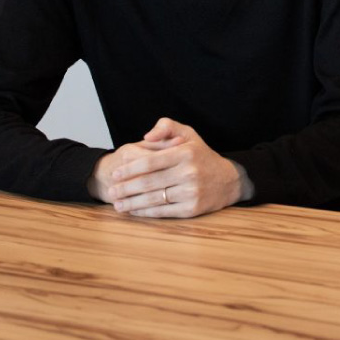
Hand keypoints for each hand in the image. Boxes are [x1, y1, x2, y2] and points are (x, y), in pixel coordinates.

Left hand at [98, 118, 243, 218]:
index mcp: (185, 153)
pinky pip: (163, 211)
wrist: (228, 180)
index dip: (130, 169)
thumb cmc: (202, 156)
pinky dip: (145, 212)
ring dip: (131, 203)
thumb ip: (166, 127)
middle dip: (126, 188)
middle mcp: (189, 173)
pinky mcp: (192, 209)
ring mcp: (191, 192)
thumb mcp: (188, 134)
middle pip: (148, 182)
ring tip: (117, 204)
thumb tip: (146, 136)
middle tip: (111, 190)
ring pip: (153, 199)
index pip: (150, 162)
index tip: (116, 173)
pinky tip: (133, 211)